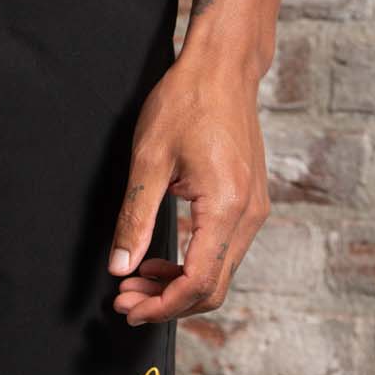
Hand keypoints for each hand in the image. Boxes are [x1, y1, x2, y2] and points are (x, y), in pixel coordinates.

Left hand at [106, 49, 269, 326]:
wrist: (224, 67)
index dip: (161, 305)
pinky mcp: (250, 204)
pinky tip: (159, 260)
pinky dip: (191, 266)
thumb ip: (135, 219)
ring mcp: (254, 211)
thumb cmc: (187, 101)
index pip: (197, 282)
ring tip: (135, 281)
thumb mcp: (149, 160)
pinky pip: (224, 253)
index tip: (128, 308)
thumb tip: (119, 268)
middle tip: (126, 300)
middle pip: (212, 288)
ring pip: (219, 274)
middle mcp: (249, 215)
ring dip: (177, 287)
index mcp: (226, 206)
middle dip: (166, 303)